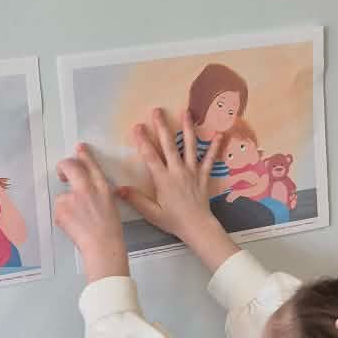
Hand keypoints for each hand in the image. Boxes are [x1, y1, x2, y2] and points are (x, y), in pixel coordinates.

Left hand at [55, 144, 129, 281]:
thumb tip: (83, 189)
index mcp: (102, 188)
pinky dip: (62, 217)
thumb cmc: (109, 231)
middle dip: (63, 166)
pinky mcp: (62, 208)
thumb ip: (96, 194)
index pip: (91, 165)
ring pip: (62, 195)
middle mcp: (87, 188)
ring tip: (78, 221)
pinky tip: (73, 226)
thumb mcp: (109, 206)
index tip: (79, 148)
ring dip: (66, 206)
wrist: (103, 246)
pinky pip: (58, 209)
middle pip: (70, 166)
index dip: (84, 155)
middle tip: (61, 173)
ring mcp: (73, 197)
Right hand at [120, 110, 237, 273]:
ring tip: (185, 112)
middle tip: (156, 110)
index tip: (137, 126)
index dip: (143, 140)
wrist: (197, 227)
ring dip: (187, 128)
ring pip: (189, 146)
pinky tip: (219, 134)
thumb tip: (118, 190)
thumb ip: (136, 199)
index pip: (150, 156)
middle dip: (162, 126)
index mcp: (163, 179)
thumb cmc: (174, 221)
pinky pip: (209, 158)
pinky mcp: (203, 175)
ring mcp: (192, 171)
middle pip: (168, 145)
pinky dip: (214, 146)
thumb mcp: (152, 213)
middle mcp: (178, 171)